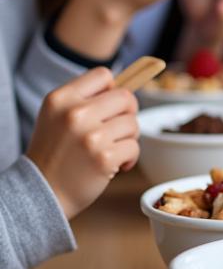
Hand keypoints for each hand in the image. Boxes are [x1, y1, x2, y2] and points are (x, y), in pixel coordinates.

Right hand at [25, 67, 139, 219]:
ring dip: (128, 138)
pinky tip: (114, 166)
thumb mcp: (57, 116)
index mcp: (61, 98)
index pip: (103, 75)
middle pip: (125, 97)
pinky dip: (129, 158)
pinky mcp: (104, 158)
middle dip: (126, 114)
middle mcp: (74, 114)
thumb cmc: (55, 153)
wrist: (41, 193)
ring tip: (110, 149)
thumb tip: (126, 85)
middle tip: (115, 130)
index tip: (110, 106)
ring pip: (133, 123)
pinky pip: (134, 147)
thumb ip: (84, 99)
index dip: (113, 89)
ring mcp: (90, 136)